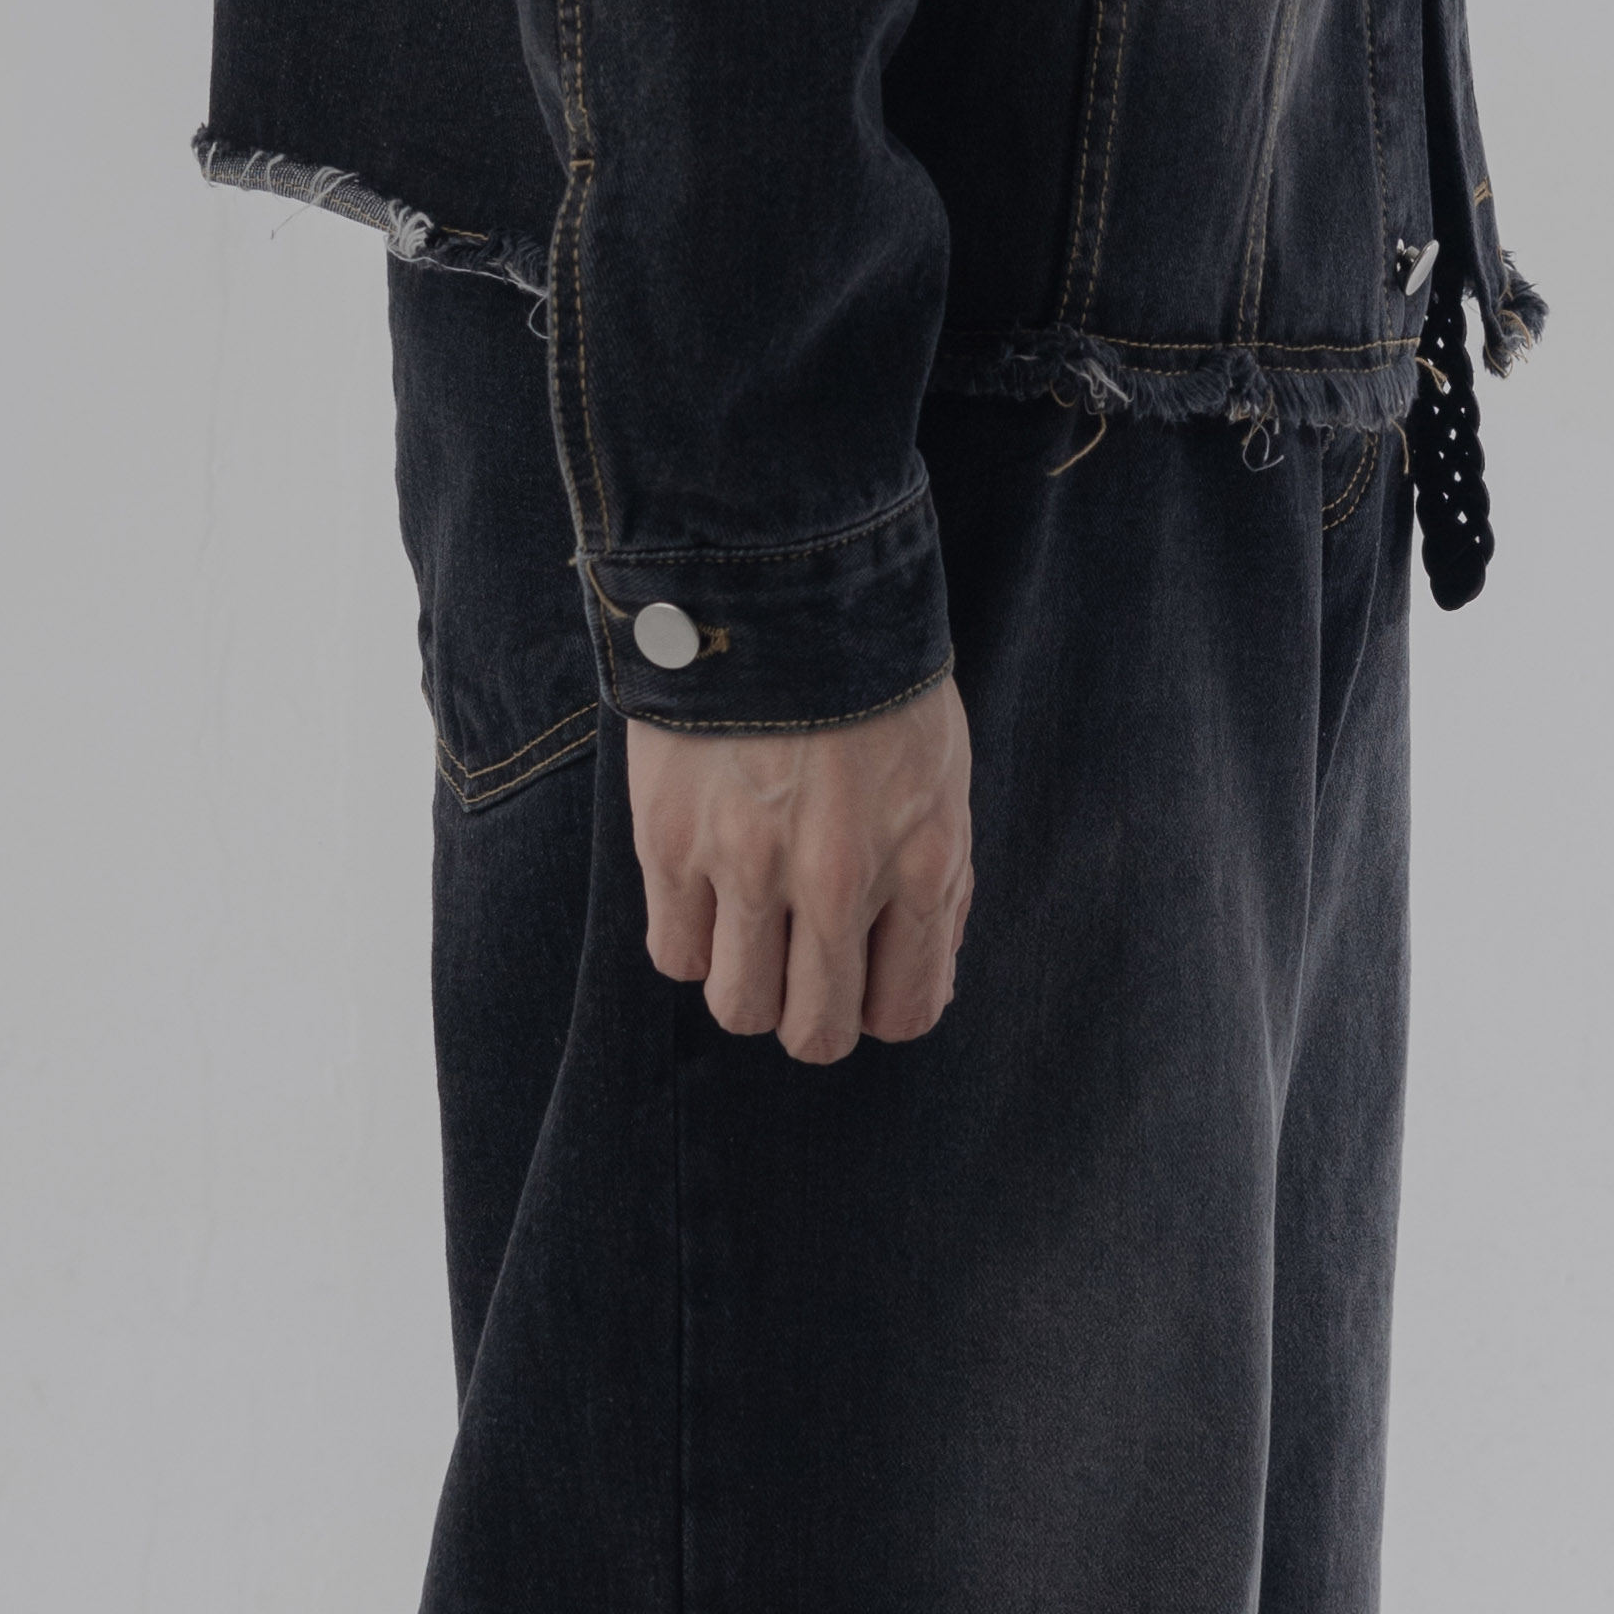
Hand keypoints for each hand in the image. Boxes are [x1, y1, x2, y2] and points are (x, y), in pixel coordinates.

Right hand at [627, 676, 973, 1063]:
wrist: (780, 580)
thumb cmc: (874, 679)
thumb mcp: (942, 776)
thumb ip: (937, 883)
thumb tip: (925, 977)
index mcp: (922, 862)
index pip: (906, 1012)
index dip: (878, 1008)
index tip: (861, 978)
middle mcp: (838, 882)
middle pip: (815, 1033)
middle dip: (808, 1016)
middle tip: (798, 969)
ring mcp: (748, 866)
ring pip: (738, 1007)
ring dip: (746, 982)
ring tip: (748, 927)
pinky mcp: (671, 842)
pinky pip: (675, 953)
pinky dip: (691, 937)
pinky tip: (705, 890)